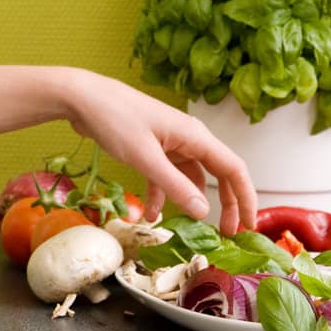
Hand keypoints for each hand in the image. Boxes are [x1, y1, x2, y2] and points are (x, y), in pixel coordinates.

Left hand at [62, 71, 256, 236]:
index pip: (234, 169)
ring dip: (188, 202)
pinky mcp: (150, 147)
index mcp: (195, 136)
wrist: (81, 98)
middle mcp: (188, 138)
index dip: (246, 198)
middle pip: (217, 174)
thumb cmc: (114, 119)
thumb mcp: (145, 158)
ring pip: (190, 177)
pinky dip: (162, 195)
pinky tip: (152, 214)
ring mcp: (168, 142)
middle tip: (225, 233)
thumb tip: (203, 212)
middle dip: (224, 204)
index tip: (249, 226)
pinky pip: (165, 175)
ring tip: (187, 229)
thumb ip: (175, 186)